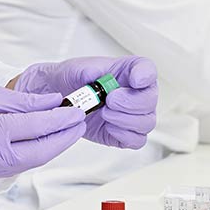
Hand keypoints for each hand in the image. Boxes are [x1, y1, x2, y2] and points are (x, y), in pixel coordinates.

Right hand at [0, 84, 84, 177]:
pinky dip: (40, 152)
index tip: (76, 109)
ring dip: (56, 146)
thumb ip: (23, 101)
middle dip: (65, 137)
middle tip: (81, 120)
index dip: (60, 119)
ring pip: (35, 161)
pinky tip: (50, 139)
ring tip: (71, 128)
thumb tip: (53, 103)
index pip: (36, 128)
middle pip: (41, 151)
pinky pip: (24, 164)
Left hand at [13, 55, 159, 149]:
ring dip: (125, 120)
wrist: (59, 96)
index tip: (135, 80)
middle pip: (150, 100)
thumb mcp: (77, 68)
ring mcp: (132, 114)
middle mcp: (135, 92)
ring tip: (104, 113)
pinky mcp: (124, 133)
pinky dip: (124, 135)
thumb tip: (102, 79)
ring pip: (146, 123)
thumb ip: (91, 72)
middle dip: (130, 103)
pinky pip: (137, 140)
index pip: (147, 69)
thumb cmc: (71, 79)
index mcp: (127, 71)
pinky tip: (108, 126)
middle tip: (109, 101)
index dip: (146, 75)